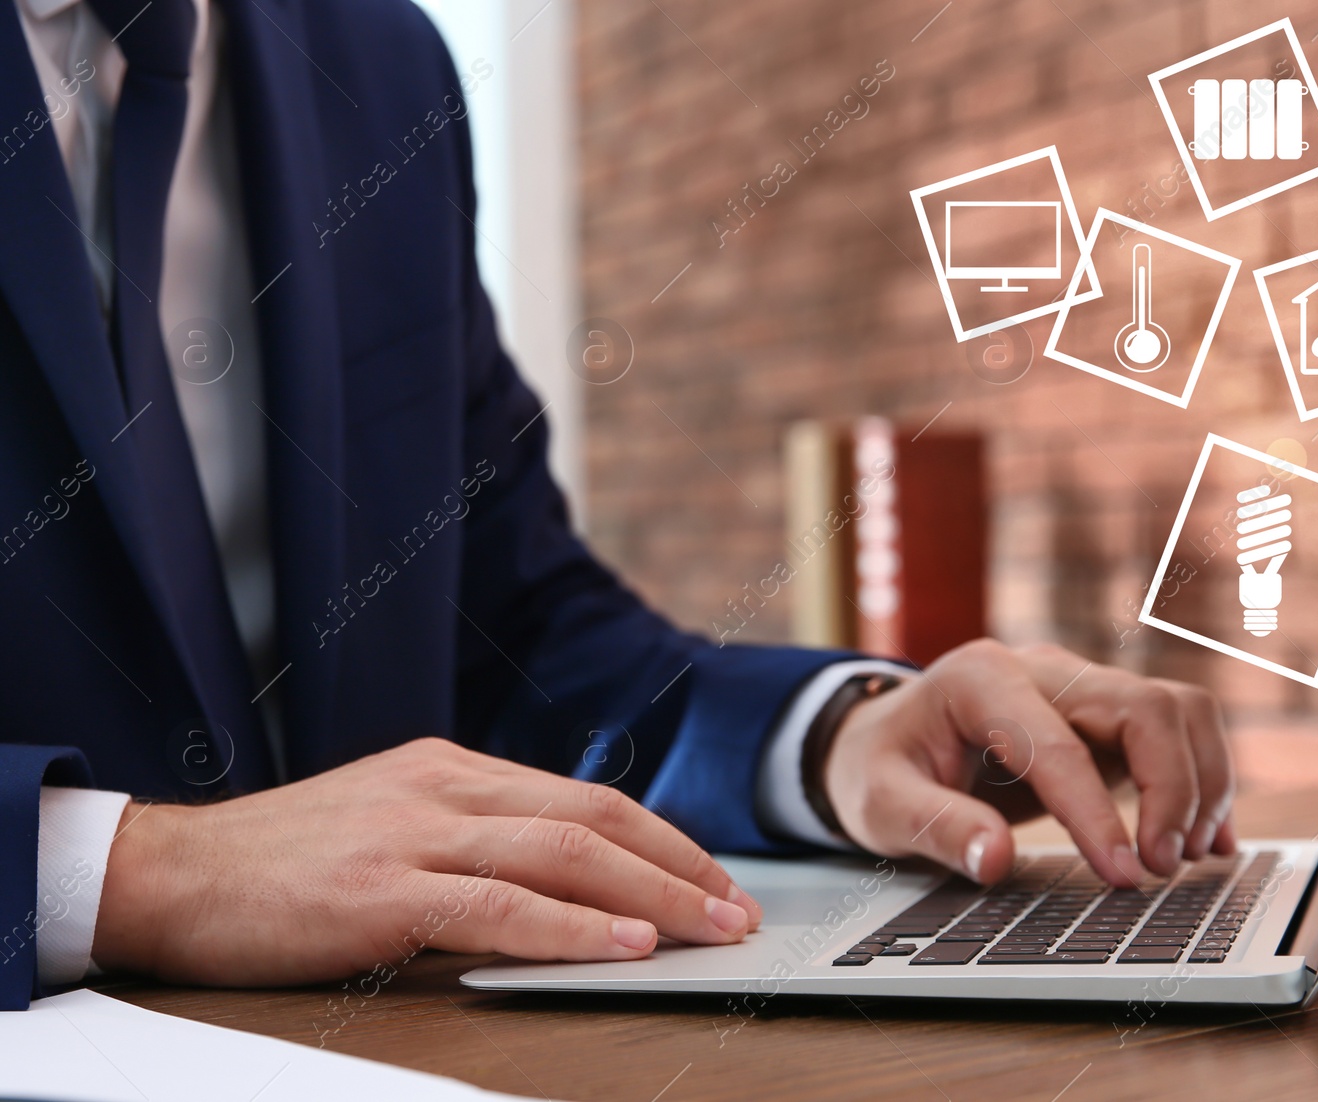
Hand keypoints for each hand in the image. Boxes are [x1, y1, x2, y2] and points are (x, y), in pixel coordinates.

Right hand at [92, 738, 762, 984]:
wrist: (173, 873)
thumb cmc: (283, 863)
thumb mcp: (391, 825)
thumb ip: (470, 838)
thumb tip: (561, 883)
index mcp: (452, 769)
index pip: (585, 798)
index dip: (661, 840)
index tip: (711, 878)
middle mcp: (445, 787)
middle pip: (594, 818)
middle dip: (679, 865)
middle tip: (737, 909)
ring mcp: (415, 832)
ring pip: (564, 855)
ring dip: (652, 895)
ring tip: (710, 930)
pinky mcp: (383, 889)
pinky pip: (500, 908)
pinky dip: (573, 928)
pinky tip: (623, 948)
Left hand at [822, 641, 1235, 887]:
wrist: (881, 739)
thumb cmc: (878, 767)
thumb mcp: (880, 802)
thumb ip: (934, 826)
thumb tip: (993, 858)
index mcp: (981, 678)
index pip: (1059, 743)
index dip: (1097, 813)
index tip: (1124, 875)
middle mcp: (1042, 668)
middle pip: (1144, 706)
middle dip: (1172, 788)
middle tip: (1161, 868)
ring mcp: (1079, 687)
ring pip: (1176, 710)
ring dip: (1200, 781)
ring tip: (1189, 858)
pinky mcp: (1102, 716)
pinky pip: (1175, 732)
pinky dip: (1201, 781)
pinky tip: (1205, 841)